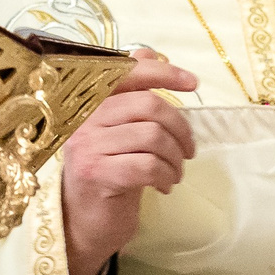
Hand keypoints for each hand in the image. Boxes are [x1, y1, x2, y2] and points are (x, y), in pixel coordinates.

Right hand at [60, 48, 199, 274]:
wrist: (86, 222)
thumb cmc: (108, 172)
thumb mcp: (120, 130)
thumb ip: (131, 93)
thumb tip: (148, 52)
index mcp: (88, 103)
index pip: (127, 73)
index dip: (164, 73)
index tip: (193, 84)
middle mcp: (82, 120)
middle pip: (149, 106)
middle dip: (180, 128)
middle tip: (188, 150)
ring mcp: (87, 147)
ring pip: (153, 137)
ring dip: (175, 158)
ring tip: (173, 172)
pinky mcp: (98, 174)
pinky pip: (148, 165)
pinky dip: (166, 175)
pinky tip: (163, 185)